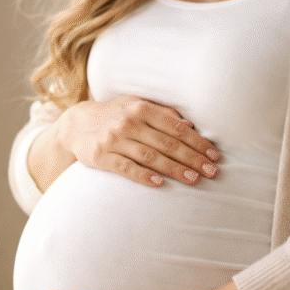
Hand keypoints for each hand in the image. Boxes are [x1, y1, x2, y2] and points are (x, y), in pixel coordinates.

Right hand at [59, 96, 219, 187]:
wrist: (75, 125)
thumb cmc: (114, 115)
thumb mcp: (136, 106)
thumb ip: (162, 114)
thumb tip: (190, 126)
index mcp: (141, 108)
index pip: (175, 127)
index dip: (197, 142)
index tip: (213, 155)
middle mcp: (129, 122)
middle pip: (167, 143)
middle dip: (192, 158)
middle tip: (211, 171)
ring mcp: (114, 140)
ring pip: (150, 156)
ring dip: (174, 169)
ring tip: (193, 179)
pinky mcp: (102, 157)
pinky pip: (126, 168)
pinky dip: (143, 176)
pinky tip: (159, 183)